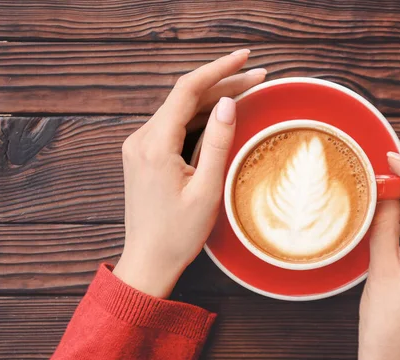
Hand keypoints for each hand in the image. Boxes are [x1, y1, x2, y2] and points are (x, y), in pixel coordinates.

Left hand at [114, 50, 266, 297]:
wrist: (149, 261)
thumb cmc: (178, 234)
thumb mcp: (207, 189)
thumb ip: (217, 143)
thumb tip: (229, 104)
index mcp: (155, 145)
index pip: (187, 90)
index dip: (219, 69)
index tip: (245, 58)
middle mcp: (141, 139)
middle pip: (185, 97)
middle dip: (222, 84)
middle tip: (258, 77)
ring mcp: (140, 146)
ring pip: (180, 110)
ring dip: (212, 100)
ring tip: (248, 91)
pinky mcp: (144, 155)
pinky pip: (173, 126)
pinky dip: (199, 118)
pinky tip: (222, 116)